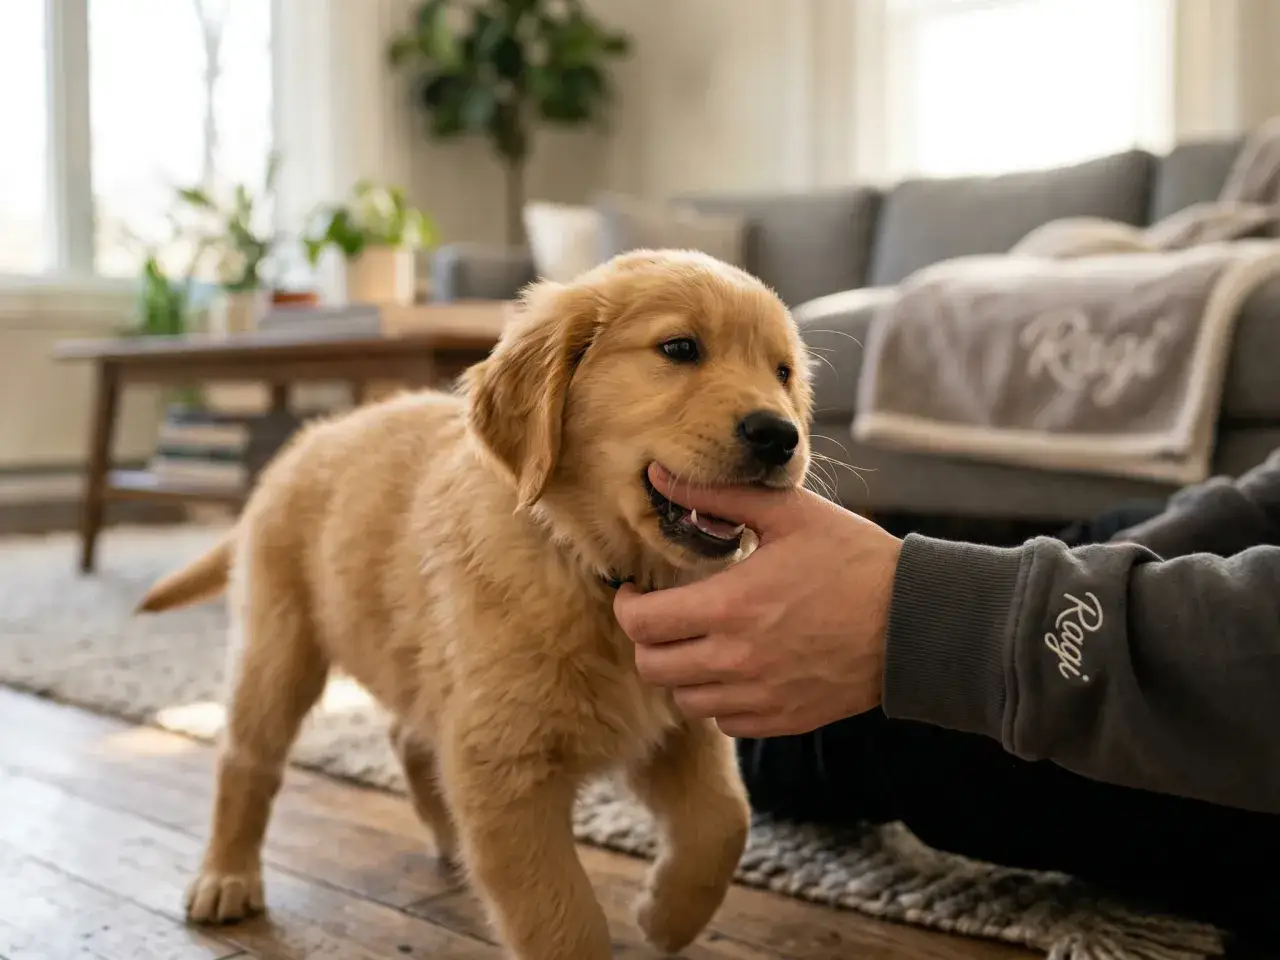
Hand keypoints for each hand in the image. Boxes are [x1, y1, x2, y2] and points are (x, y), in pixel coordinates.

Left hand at [614, 464, 903, 737]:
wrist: (915, 620)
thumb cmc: (853, 558)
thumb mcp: (789, 513)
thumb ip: (720, 498)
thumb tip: (661, 476)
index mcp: (729, 606)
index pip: (641, 623)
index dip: (628, 606)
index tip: (637, 592)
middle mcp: (736, 660)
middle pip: (651, 668)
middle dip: (649, 640)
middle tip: (664, 617)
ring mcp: (759, 695)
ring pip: (684, 699)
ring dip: (682, 672)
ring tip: (702, 641)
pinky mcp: (783, 719)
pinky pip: (723, 720)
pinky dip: (718, 698)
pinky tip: (737, 668)